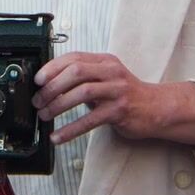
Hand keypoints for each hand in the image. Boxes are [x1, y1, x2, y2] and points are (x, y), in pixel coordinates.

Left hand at [31, 52, 164, 144]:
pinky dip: (71, 129)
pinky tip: (58, 137)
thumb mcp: (106, 79)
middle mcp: (111, 72)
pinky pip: (90, 120)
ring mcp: (117, 91)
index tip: (37, 80)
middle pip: (76, 72)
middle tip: (38, 101)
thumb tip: (51, 84)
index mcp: (104, 61)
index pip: (74, 57)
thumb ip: (84, 78)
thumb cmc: (126, 94)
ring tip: (45, 116)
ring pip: (82, 92)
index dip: (52, 67)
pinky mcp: (120, 111)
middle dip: (52, 87)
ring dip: (58, 105)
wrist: (156, 108)